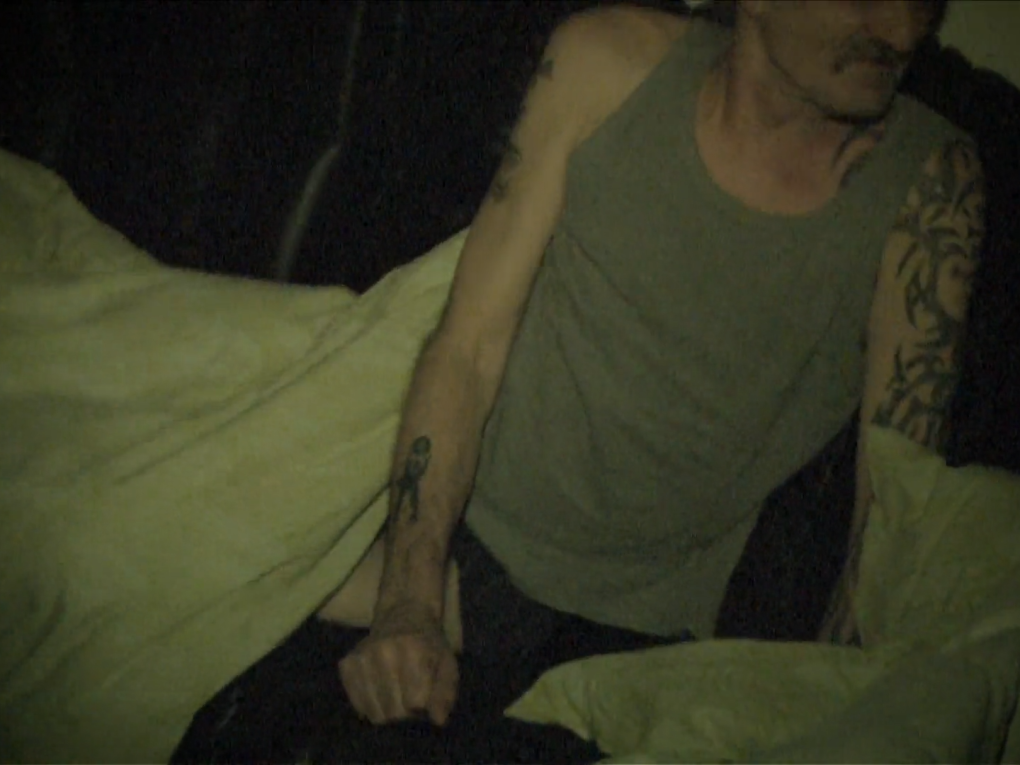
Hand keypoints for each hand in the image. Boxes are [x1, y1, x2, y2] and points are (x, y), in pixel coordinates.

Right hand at [339, 600, 458, 725]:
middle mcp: (384, 652)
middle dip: (405, 712)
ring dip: (387, 711)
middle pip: (393, 711)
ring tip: (394, 695)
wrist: (402, 614)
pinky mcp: (346, 664)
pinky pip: (357, 705)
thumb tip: (437, 719)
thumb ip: (445, 693)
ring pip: (374, 712)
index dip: (422, 707)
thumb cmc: (428, 644)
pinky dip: (369, 705)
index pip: (414, 702)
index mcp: (413, 649)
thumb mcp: (447, 664)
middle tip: (408, 698)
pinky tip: (379, 691)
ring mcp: (362, 658)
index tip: (423, 698)